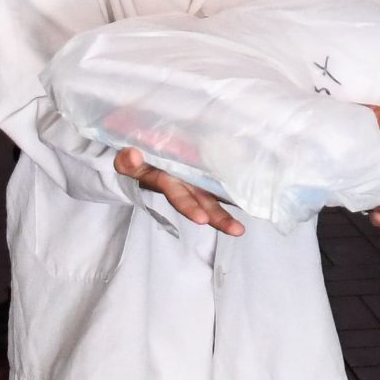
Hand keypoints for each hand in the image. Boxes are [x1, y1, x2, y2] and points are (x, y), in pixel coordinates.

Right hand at [114, 148, 245, 236]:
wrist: (140, 148)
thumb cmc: (135, 158)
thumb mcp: (126, 161)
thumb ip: (128, 161)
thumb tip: (131, 155)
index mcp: (166, 181)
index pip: (178, 196)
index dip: (189, 206)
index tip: (202, 219)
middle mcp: (183, 183)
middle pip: (203, 203)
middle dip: (218, 218)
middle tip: (237, 230)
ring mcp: (194, 178)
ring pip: (213, 195)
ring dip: (226, 210)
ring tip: (241, 228)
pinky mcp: (203, 167)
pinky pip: (220, 177)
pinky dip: (235, 183)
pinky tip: (253, 190)